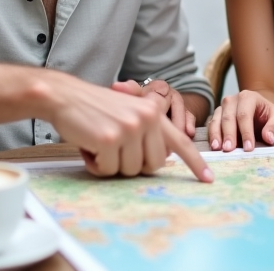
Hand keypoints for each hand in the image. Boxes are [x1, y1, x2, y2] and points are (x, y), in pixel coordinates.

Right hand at [46, 74, 212, 182]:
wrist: (65, 95)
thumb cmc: (94, 108)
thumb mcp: (128, 111)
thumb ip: (147, 131)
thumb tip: (162, 159)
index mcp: (154, 111)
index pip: (180, 142)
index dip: (195, 163)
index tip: (209, 178)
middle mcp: (146, 118)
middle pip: (153, 165)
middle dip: (133, 164)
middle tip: (114, 148)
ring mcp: (130, 128)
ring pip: (129, 171)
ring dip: (110, 164)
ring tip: (98, 142)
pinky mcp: (110, 139)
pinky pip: (107, 170)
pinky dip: (95, 164)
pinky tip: (88, 145)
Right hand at [207, 90, 273, 151]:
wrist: (259, 110)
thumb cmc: (268, 115)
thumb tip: (268, 138)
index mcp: (248, 97)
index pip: (245, 115)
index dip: (246, 132)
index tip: (248, 148)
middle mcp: (232, 100)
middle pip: (228, 117)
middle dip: (229, 134)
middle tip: (229, 149)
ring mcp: (222, 107)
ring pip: (217, 120)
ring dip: (216, 135)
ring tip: (217, 148)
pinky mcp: (216, 116)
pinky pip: (211, 125)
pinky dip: (212, 135)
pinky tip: (214, 146)